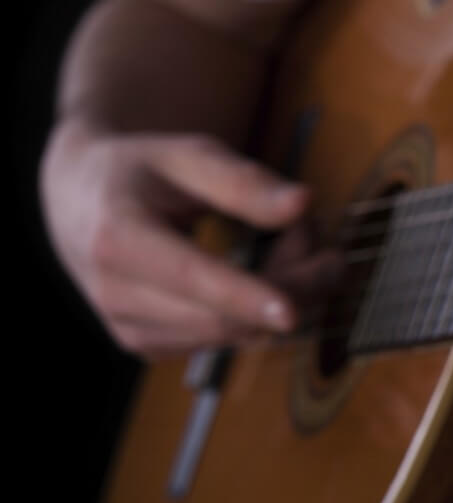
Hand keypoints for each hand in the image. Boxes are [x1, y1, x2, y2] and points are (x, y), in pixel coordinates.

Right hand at [40, 119, 342, 353]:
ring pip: (233, 335)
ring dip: (283, 298)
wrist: (79, 201)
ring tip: (295, 243)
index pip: (189, 277)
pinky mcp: (150, 347)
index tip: (292, 312)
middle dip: (289, 286)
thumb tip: (301, 204)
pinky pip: (226, 342)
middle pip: (221, 317)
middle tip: (323, 239)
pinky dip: (259, 314)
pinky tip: (267, 274)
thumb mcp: (188, 155)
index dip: (243, 297)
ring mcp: (130, 329)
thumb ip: (243, 181)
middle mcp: (115, 295)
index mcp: (117, 238)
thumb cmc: (139, 172)